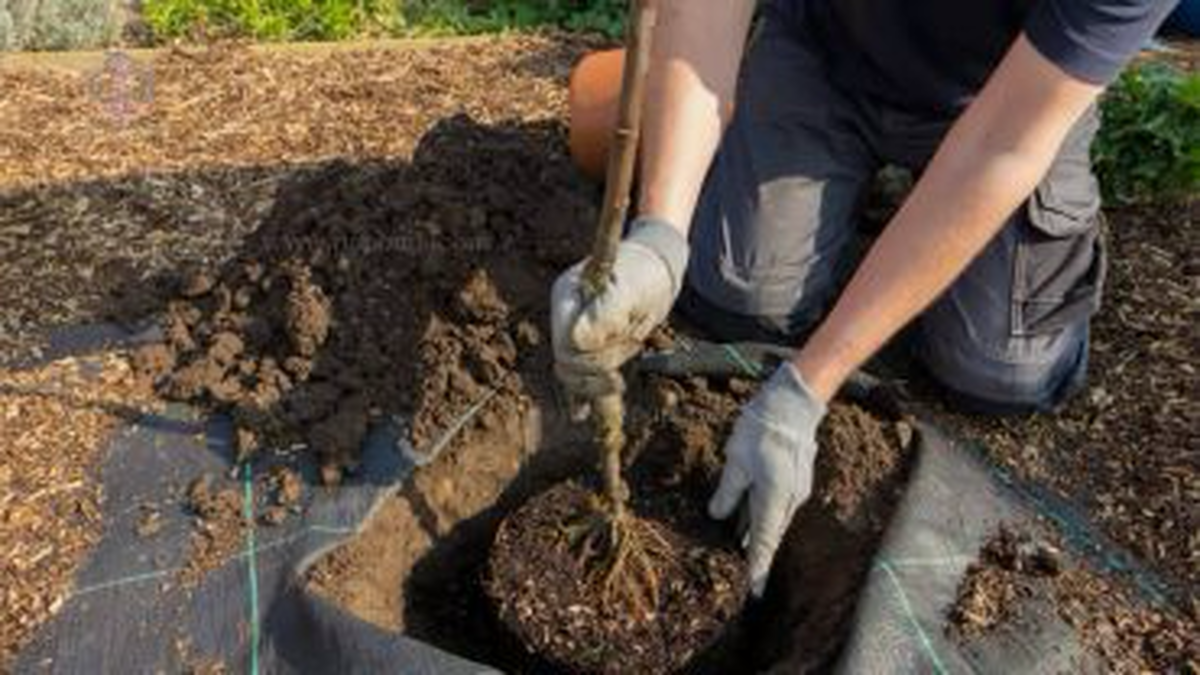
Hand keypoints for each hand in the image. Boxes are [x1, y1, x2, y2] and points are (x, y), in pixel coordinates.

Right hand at [551, 218, 688, 413]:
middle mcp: (565, 316)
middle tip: (636, 346)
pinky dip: (582, 396)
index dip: (591, 358)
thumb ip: (606, 312)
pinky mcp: (586, 348)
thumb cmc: (645, 273)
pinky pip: (577, 378)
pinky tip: (581, 413)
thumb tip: (576, 342)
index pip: (564, 343)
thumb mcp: (631, 289)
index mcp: (566, 296)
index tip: (628, 351)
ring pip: (572, 374)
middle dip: (602, 366)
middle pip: (568, 362)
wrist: (655, 269)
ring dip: (600, 379)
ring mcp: (573, 332)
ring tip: (625, 369)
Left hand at [708, 362, 826, 596]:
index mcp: (773, 498)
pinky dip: (760, 515)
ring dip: (757, 534)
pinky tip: (745, 519)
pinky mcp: (793, 479)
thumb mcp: (735, 461)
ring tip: (741, 551)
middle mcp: (788, 499)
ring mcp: (794, 490)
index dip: (757, 568)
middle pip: (770, 534)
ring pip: (771, 519)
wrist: (793, 404)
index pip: (763, 542)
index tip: (754, 591)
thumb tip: (717, 516)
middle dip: (756, 555)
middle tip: (747, 579)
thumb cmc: (761, 429)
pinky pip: (774, 505)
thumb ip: (727, 493)